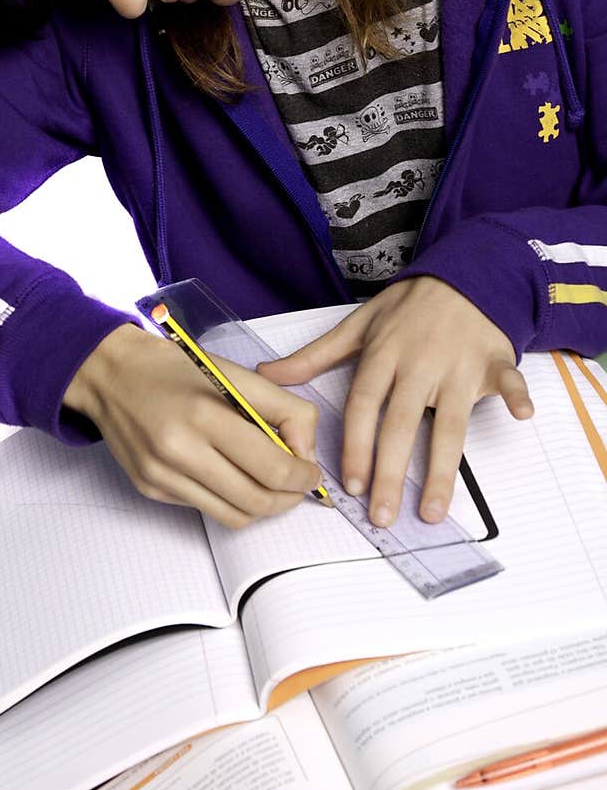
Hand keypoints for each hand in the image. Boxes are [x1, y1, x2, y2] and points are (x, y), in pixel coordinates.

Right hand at [62, 323, 322, 528]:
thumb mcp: (236, 375)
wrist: (111, 374)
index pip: (271, 468)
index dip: (302, 476)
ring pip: (232, 516)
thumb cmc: (176, 369)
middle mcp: (179, 451)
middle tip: (297, 484)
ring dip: (262, 506)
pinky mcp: (150, 489)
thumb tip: (305, 452)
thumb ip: (283, 409)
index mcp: (205, 415)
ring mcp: (162, 476)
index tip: (310, 470)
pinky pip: (204, 508)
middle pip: (256, 501)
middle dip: (288, 498)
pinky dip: (226, 498)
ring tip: (270, 485)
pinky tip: (227, 474)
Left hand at [255, 276, 533, 525]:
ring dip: (441, 468)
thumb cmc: (407, 306)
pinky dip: (516, 394)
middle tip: (381, 515)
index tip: (350, 484)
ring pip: (450, 422)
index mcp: (383, 355)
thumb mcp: (358, 324)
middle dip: (389, 473)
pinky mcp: (493, 359)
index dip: (356, 446)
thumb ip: (315, 356)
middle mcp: (418, 364)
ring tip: (431, 510)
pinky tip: (521, 416)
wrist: (461, 274)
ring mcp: (457, 364)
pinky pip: (506, 379)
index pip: (364, 407)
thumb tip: (267, 374)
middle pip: (401, 425)